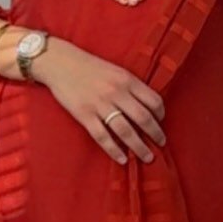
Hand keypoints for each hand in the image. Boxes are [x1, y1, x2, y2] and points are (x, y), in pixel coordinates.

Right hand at [32, 38, 166, 165]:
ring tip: (147, 157)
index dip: (161, 113)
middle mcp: (117, 92)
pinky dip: (115, 150)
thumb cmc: (90, 66)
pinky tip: (123, 159)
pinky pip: (103, 137)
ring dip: (139, 147)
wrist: (61, 62)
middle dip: (155, 134)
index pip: (153, 99)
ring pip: (126, 131)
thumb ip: (130, 86)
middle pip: (143, 118)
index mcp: (127, 79)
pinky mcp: (85, 115)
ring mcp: (100, 105)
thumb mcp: (115, 70)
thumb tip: (146, 106)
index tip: (161, 121)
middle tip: (161, 144)